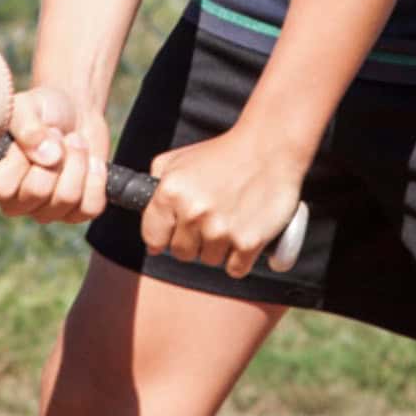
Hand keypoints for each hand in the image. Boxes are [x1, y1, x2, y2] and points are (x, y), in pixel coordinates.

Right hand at [0, 84, 108, 223]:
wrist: (74, 113)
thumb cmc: (43, 109)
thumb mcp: (28, 106)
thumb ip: (28, 127)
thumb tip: (48, 157)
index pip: (2, 185)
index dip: (22, 158)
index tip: (34, 133)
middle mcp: (12, 201)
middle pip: (38, 192)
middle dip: (57, 155)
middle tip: (58, 134)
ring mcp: (42, 211)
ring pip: (67, 199)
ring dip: (78, 162)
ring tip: (75, 141)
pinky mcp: (73, 213)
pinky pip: (90, 208)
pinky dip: (97, 179)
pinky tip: (92, 162)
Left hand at [141, 124, 304, 278]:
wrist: (270, 147)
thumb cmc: (222, 153)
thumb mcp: (179, 159)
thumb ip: (156, 183)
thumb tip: (145, 214)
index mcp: (170, 193)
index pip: (153, 239)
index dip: (164, 236)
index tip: (174, 232)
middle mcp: (192, 213)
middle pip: (182, 253)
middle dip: (193, 241)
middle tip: (210, 220)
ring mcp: (221, 230)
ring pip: (209, 260)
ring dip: (218, 248)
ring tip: (230, 219)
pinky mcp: (248, 242)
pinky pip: (235, 269)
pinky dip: (240, 258)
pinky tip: (245, 234)